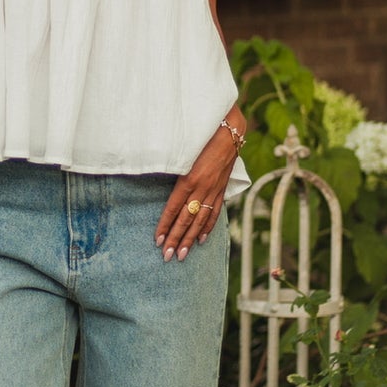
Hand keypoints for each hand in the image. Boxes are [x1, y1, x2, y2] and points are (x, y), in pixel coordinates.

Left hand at [154, 123, 241, 260]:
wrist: (229, 130)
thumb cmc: (201, 136)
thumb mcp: (183, 151)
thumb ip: (173, 168)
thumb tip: (160, 185)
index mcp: (189, 179)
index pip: (173, 208)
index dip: (165, 225)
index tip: (157, 241)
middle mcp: (202, 188)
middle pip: (186, 219)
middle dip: (175, 239)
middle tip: (167, 256)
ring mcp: (213, 190)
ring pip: (200, 220)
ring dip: (190, 239)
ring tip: (182, 254)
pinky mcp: (222, 189)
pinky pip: (215, 212)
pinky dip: (208, 227)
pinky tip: (202, 239)